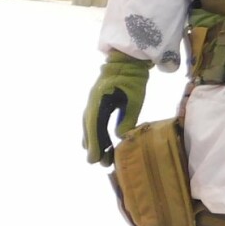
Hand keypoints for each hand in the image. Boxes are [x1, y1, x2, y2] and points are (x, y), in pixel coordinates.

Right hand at [81, 50, 148, 165]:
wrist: (128, 61)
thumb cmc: (133, 77)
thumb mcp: (135, 97)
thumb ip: (128, 116)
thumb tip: (121, 136)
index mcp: (98, 99)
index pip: (94, 125)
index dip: (93, 143)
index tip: (94, 158)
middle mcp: (91, 104)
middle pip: (89, 130)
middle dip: (94, 147)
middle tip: (100, 163)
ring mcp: (93, 104)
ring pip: (91, 128)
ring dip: (96, 143)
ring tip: (103, 158)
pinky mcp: (98, 106)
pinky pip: (95, 123)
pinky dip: (99, 135)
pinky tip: (104, 146)